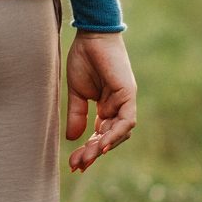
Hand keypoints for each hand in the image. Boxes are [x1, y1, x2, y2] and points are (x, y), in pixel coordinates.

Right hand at [65, 31, 136, 172]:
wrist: (90, 35)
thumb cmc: (84, 58)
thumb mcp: (77, 92)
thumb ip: (77, 115)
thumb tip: (72, 139)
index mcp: (106, 107)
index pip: (99, 135)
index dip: (88, 150)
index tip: (74, 164)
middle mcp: (118, 107)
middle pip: (109, 137)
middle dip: (93, 153)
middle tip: (77, 166)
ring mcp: (125, 101)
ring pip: (119, 133)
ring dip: (102, 146)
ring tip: (86, 158)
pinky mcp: (128, 94)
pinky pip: (126, 120)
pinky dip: (116, 133)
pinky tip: (102, 144)